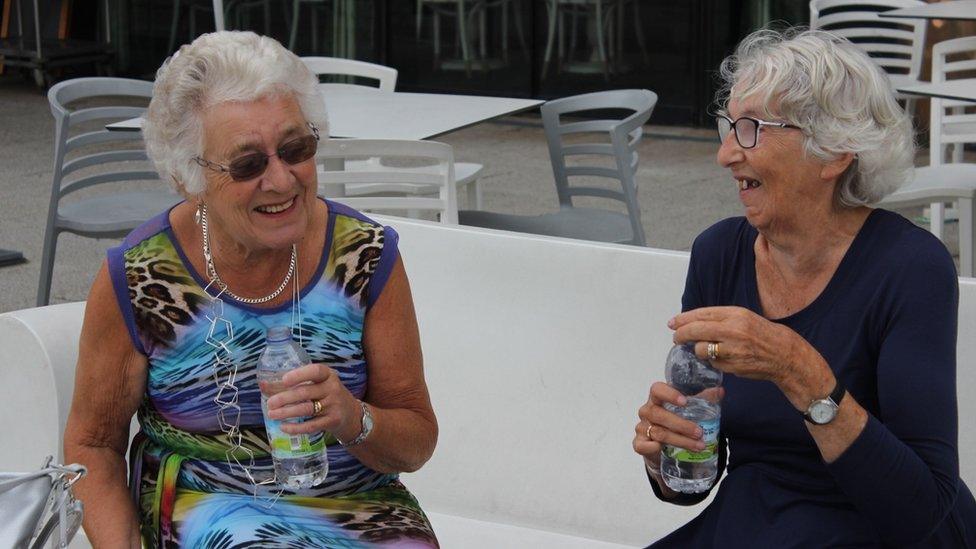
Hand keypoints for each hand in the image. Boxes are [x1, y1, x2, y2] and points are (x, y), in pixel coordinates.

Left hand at [263, 363, 361, 441]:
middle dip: (285, 398)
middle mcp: (332, 388)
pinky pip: (311, 425)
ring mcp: (334, 405)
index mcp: (327, 375)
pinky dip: (296, 427)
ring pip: (307, 409)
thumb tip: (262, 385)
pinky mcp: (333, 421)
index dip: (299, 375)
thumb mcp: (315, 385)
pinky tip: (284, 427)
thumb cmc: (326, 396)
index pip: (316, 371)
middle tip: (269, 403)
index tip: (284, 380)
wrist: (351, 414)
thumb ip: (290, 384)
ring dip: (287, 412)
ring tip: (271, 414)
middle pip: (306, 393)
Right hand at [633, 382, 709, 470]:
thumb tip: (720, 391)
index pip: (657, 390)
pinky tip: (659, 448)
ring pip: (658, 433)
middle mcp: (647, 411)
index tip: (684, 401)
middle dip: (682, 425)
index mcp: (657, 399)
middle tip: (700, 432)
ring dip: (680, 440)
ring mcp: (642, 427)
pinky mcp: (640, 443)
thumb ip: (702, 399)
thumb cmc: (673, 421)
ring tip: (698, 445)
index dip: (669, 394)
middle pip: (659, 414)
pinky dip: (650, 446)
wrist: (660, 445)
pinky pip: (641, 445)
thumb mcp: (687, 409)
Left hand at [670, 306, 799, 382]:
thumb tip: (690, 322)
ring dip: (698, 350)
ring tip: (704, 349)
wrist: (782, 354)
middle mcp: (733, 330)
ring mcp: (732, 349)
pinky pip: (713, 363)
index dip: (683, 319)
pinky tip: (722, 358)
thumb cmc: (760, 333)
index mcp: (735, 314)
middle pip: (695, 331)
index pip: (701, 314)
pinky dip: (713, 361)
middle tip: (676, 338)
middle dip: (681, 335)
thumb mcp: (742, 317)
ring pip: (701, 350)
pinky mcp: (733, 366)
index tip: (673, 323)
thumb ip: (719, 318)